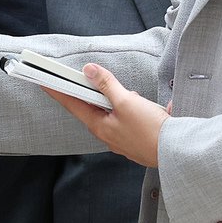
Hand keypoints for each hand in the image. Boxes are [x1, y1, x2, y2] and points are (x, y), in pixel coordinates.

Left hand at [47, 63, 168, 167]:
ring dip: (117, 100)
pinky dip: (133, 109)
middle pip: (92, 107)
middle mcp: (107, 134)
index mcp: (99, 126)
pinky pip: (128, 119)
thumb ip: (107, 85)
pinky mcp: (135, 138)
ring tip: (130, 96)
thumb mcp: (126, 101)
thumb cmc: (150, 131)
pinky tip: (144, 106)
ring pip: (112, 112)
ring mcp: (121, 138)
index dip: (58, 91)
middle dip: (94, 92)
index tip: (44, 81)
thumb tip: (89, 70)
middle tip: (88, 78)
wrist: (177, 152)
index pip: (72, 104)